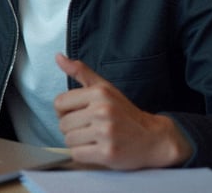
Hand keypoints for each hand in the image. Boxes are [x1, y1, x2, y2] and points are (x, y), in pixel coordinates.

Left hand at [53, 53, 192, 169]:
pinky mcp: (108, 153)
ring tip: (94, 139)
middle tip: (90, 128)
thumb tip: (58, 57)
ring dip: (78, 142)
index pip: (59, 102)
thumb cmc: (125, 113)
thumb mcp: (105, 88)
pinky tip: (97, 149)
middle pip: (63, 124)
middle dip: (72, 128)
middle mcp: (102, 111)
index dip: (64, 111)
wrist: (154, 138)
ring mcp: (106, 133)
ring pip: (68, 140)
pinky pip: (77, 154)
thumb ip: (81, 72)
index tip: (78, 114)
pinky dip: (84, 154)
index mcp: (99, 93)